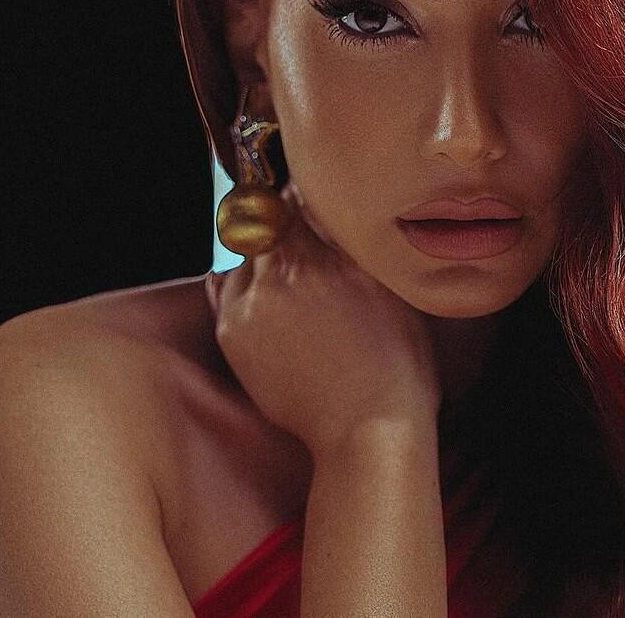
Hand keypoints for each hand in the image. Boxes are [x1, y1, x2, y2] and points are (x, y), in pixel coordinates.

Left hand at [205, 183, 440, 457]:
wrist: (368, 428)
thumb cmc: (395, 362)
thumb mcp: (389, 288)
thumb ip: (353, 244)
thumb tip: (333, 213)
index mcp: (325, 256)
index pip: (293, 198)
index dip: (297, 196)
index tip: (303, 200)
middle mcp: (283, 273)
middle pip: (265, 223)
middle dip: (278, 224)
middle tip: (298, 239)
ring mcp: (252, 303)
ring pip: (245, 256)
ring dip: (262, 259)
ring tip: (292, 286)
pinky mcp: (232, 333)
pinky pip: (228, 291)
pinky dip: (246, 290)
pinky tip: (274, 309)